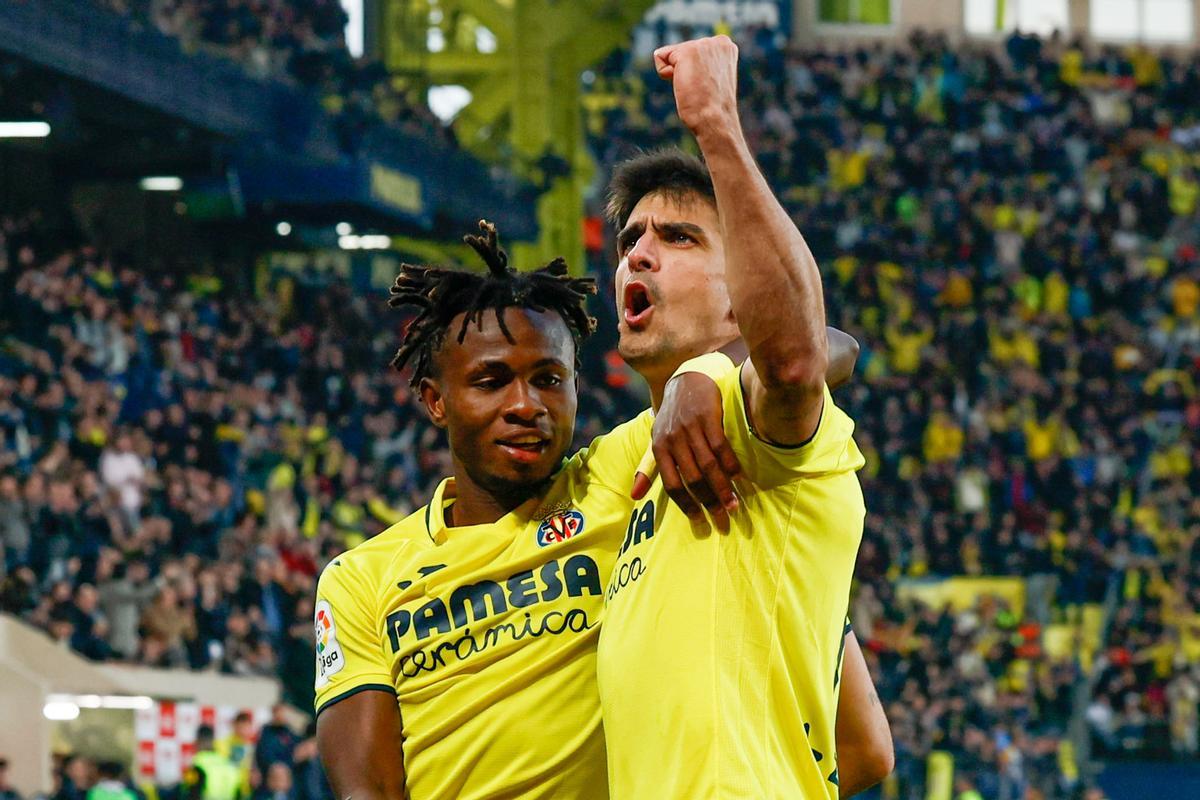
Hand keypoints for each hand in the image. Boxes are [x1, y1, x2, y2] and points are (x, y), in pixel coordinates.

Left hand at [632, 371, 742, 528]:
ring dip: (723, 488)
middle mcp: (673, 439)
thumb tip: (635, 496)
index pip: (670, 484)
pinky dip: (731, 464)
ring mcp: (690, 428)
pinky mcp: (708, 417)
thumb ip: (648, 468)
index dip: (685, 504)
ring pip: (708, 465)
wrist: (686, 380)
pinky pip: (721, 446)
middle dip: (709, 501)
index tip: (699, 520)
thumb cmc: (671, 417)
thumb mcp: (657, 439)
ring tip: (734, 504)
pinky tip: (739, 477)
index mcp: (659, 448)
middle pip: (692, 478)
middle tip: (723, 517)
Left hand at [653, 35, 739, 134]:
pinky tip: (684, 84)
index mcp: (726, 46)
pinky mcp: (687, 51)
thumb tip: (681, 60)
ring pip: (671, 54)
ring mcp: (703, 44)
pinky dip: (665, 74)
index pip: (693, 51)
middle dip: (685, 71)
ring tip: (694, 86)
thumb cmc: (712, 107)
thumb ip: (703, 63)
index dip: (694, 72)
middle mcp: (717, 40)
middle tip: (701, 89)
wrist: (715, 119)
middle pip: (681, 51)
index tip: (708, 86)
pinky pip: (660, 57)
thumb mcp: (712, 77)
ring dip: (677, 74)